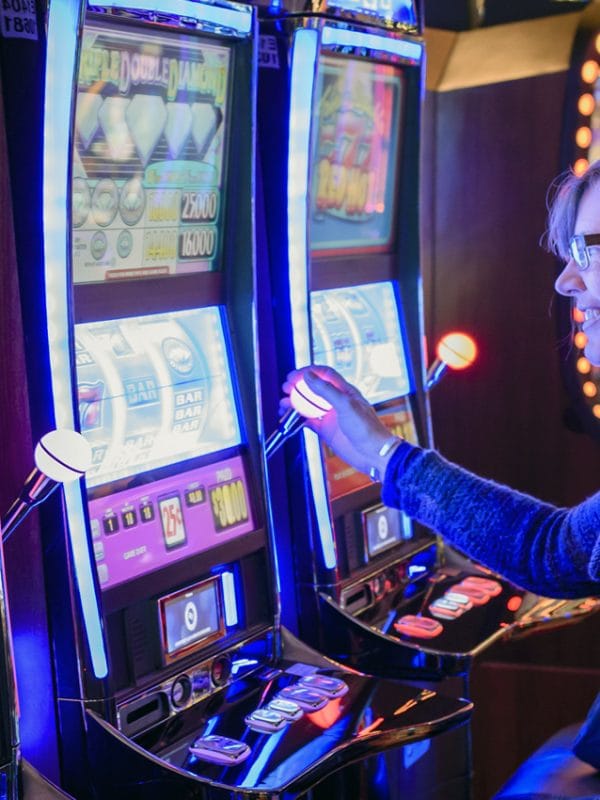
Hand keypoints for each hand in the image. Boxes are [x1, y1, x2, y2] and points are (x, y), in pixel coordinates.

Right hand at [280, 365, 400, 476]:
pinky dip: (298, 419)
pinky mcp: (326, 430)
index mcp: (345, 391)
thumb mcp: (345, 405)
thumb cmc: (367, 429)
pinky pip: (309, 421)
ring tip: (283, 403)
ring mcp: (331, 416)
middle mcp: (337, 402)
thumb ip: (326, 390)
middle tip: (286, 387)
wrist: (373, 454)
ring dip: (295, 403)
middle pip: (313, 388)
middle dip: (298, 386)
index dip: (308, 372)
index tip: (294, 375)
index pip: (324, 374)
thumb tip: (309, 376)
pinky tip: (290, 417)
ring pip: (308, 405)